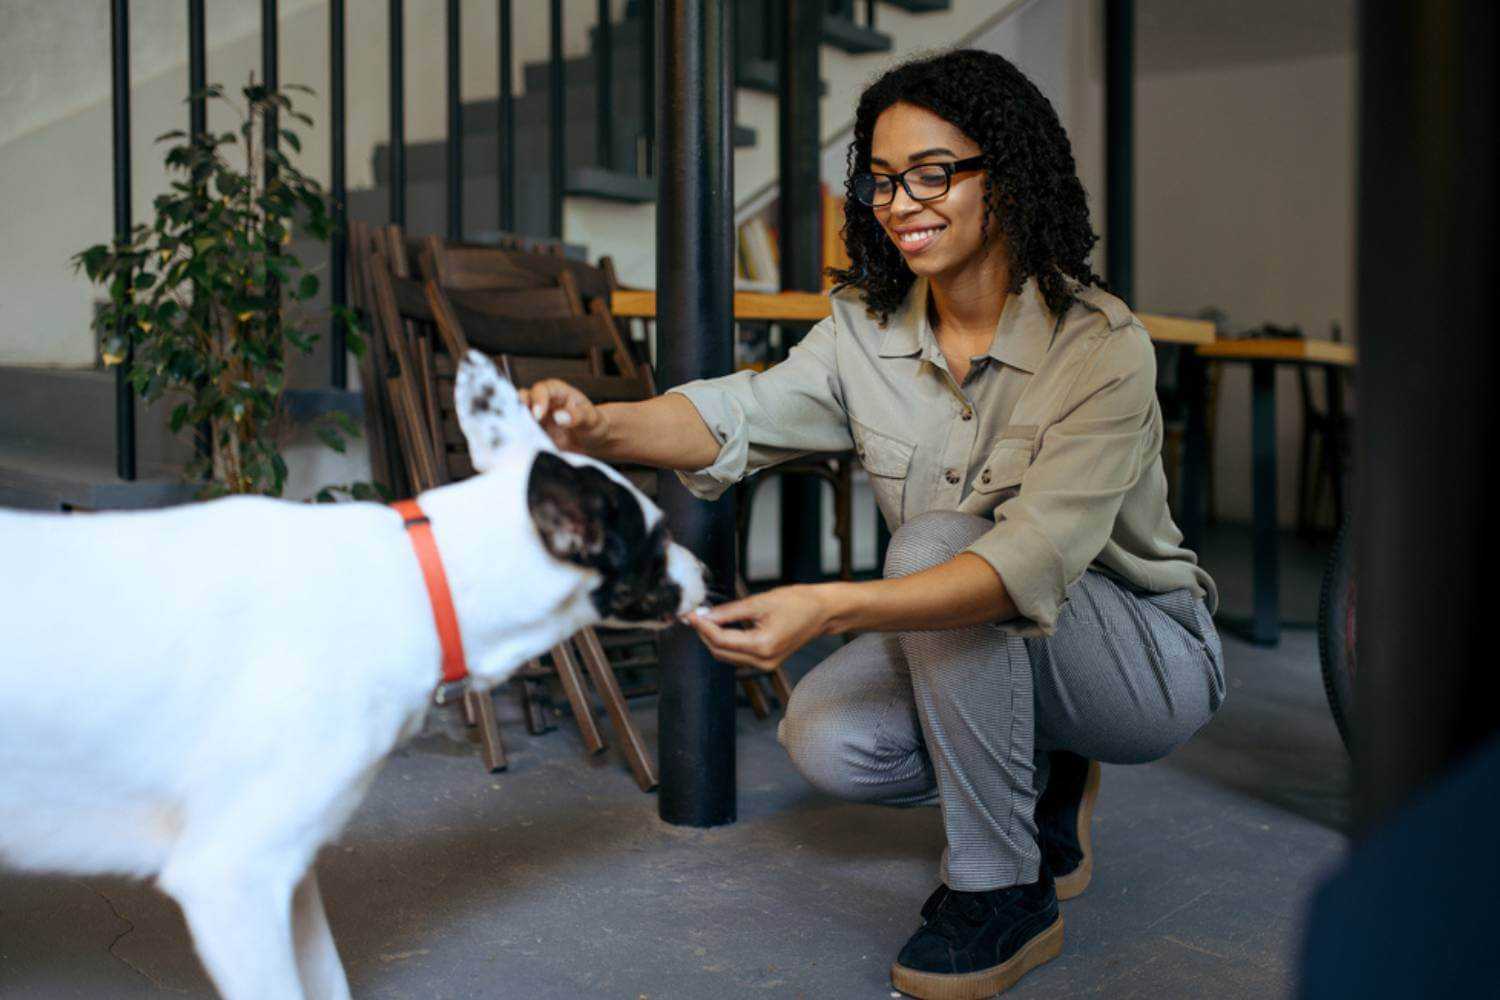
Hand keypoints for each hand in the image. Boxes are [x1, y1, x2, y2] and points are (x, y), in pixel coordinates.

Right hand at [518, 379, 608, 453]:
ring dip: (517, 422)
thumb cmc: (594, 424)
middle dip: (520, 408)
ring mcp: (538, 417)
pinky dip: (520, 436)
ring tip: (520, 433)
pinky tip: (523, 443)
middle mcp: (545, 402)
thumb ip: (577, 416)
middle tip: (522, 421)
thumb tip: (560, 416)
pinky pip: (522, 431)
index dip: (538, 400)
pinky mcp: (535, 432)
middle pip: (524, 398)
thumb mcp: (591, 419)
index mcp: (558, 392)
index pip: (542, 389)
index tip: (538, 414)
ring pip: (519, 414)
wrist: (595, 442)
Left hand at [685, 585, 831, 672]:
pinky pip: (738, 657)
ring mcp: (765, 665)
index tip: (689, 613)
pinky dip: (726, 644)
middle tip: (694, 614)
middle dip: (704, 634)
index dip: (702, 626)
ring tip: (704, 619)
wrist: (823, 612)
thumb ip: (730, 611)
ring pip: (727, 656)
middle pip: (720, 652)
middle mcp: (763, 661)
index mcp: (763, 646)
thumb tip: (705, 615)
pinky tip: (720, 627)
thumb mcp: (760, 601)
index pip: (720, 640)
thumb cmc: (798, 603)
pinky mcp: (767, 663)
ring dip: (713, 639)